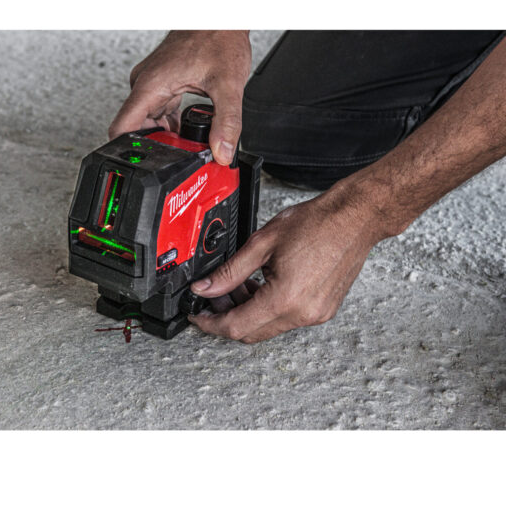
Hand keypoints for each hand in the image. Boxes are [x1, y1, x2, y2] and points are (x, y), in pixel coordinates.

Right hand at [108, 30, 251, 164]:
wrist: (221, 17)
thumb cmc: (218, 37)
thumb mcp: (228, 85)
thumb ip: (227, 122)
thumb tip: (222, 151)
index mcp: (150, 85)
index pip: (122, 128)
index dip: (129, 151)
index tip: (145, 164)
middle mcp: (146, 84)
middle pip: (137, 129)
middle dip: (157, 147)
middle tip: (181, 154)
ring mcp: (152, 83)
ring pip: (149, 121)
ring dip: (167, 136)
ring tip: (189, 141)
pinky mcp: (162, 83)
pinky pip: (159, 111)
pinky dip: (171, 124)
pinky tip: (189, 127)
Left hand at [188, 183, 385, 342]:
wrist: (354, 218)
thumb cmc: (316, 223)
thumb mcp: (262, 243)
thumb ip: (229, 271)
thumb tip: (206, 287)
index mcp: (285, 299)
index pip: (236, 326)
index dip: (211, 323)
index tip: (198, 317)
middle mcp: (302, 314)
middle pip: (252, 332)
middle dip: (228, 317)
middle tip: (215, 296)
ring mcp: (316, 314)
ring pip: (269, 326)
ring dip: (249, 311)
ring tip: (240, 284)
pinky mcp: (324, 310)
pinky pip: (287, 319)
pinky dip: (269, 308)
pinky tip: (263, 285)